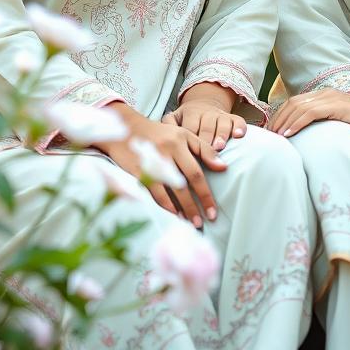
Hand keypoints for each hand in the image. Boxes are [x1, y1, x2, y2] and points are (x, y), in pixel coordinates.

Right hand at [94, 108, 225, 228]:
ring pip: (169, 189)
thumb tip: (223, 167)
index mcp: (180, 141)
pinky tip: (172, 214)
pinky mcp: (137, 170)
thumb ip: (203, 149)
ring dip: (181, 209)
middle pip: (185, 183)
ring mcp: (151, 160)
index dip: (206, 194)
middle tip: (204, 222)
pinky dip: (164, 205)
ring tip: (190, 223)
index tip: (213, 211)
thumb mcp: (183, 135)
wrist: (126, 128)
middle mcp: (167, 150)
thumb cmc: (159, 134)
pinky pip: (153, 191)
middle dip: (195, 205)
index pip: (197, 172)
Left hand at [162, 81, 246, 151]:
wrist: (202, 105)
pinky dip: (239, 128)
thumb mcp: (174, 117)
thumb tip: (162, 134)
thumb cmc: (186, 119)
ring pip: (222, 123)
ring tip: (220, 146)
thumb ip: (168, 124)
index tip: (189, 152)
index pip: (190, 127)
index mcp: (190, 112)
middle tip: (206, 150)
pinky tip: (239, 136)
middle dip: (207, 139)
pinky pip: (238, 121)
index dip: (190, 138)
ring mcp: (220, 114)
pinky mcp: (232, 117)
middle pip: (206, 126)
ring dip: (221, 135)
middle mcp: (206, 112)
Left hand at [270, 90, 349, 137]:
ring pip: (298, 106)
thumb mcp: (341, 124)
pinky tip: (288, 134)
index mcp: (325, 96)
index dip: (279, 116)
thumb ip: (326, 125)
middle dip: (276, 119)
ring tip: (274, 137)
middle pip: (292, 103)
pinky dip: (296, 122)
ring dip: (283, 121)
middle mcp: (325, 93)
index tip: (270, 133)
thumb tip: (307, 139)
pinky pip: (311, 112)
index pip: (294, 103)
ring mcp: (332, 97)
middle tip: (267, 137)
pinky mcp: (338, 105)